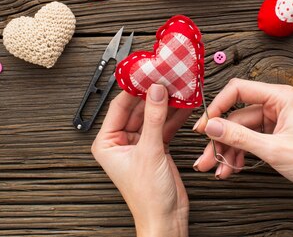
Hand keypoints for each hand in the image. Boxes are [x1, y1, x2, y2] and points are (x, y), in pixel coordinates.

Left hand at [92, 84, 191, 236]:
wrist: (166, 220)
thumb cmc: (148, 198)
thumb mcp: (149, 152)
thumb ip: (153, 118)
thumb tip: (155, 91)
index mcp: (107, 142)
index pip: (119, 106)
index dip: (133, 88)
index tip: (146, 72)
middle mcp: (121, 141)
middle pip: (138, 108)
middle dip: (153, 94)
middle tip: (166, 76)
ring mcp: (140, 144)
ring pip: (153, 115)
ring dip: (166, 103)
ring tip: (177, 86)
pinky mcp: (156, 147)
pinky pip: (164, 125)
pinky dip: (174, 115)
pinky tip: (184, 104)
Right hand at [192, 78, 292, 195]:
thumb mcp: (274, 149)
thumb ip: (239, 137)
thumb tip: (212, 126)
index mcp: (280, 97)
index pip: (238, 90)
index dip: (218, 106)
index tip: (205, 125)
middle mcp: (275, 105)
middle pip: (235, 116)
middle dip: (220, 138)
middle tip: (206, 155)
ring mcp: (272, 121)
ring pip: (238, 131)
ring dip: (226, 150)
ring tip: (218, 168)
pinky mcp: (270, 136)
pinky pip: (245, 141)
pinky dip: (236, 154)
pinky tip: (231, 168)